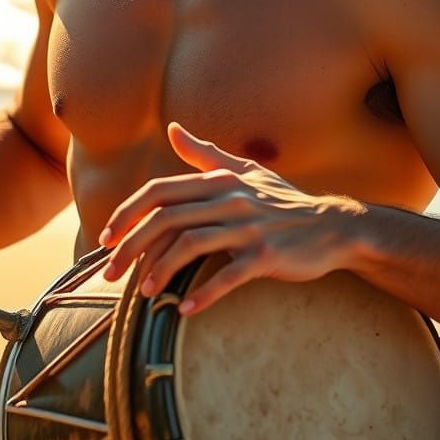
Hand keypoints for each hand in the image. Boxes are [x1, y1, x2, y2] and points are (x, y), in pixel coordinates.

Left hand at [100, 123, 366, 313]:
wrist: (333, 226)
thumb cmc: (283, 201)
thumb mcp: (245, 171)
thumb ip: (204, 155)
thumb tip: (172, 129)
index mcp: (219, 181)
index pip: (159, 191)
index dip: (127, 213)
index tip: (106, 238)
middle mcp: (230, 199)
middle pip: (166, 219)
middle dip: (131, 247)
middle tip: (110, 274)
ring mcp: (249, 227)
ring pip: (190, 245)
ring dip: (161, 272)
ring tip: (143, 293)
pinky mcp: (266, 256)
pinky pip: (228, 275)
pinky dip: (204, 294)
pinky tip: (185, 311)